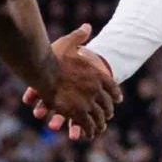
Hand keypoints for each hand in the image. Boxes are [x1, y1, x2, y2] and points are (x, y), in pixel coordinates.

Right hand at [24, 25, 120, 140]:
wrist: (43, 69)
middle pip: (107, 103)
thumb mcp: (69, 42)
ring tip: (100, 128)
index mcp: (96, 74)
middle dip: (108, 111)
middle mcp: (95, 89)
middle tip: (108, 116)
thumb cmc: (53, 56)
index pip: (112, 86)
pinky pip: (87, 125)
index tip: (118, 99)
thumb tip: (87, 26)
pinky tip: (89, 134)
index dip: (115, 93)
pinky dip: (89, 131)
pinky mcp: (77, 112)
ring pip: (98, 116)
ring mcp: (87, 101)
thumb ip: (79, 36)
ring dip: (100, 123)